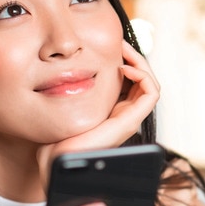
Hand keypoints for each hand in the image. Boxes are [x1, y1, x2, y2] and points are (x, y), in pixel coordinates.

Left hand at [36, 41, 159, 188]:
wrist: (55, 162)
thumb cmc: (53, 141)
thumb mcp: (63, 110)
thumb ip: (67, 96)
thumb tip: (60, 75)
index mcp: (110, 114)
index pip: (130, 84)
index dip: (127, 63)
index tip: (112, 49)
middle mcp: (122, 116)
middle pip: (142, 82)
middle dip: (134, 59)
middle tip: (120, 44)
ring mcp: (127, 120)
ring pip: (150, 85)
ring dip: (141, 64)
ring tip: (124, 51)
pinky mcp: (128, 123)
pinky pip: (151, 94)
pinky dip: (144, 76)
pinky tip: (124, 68)